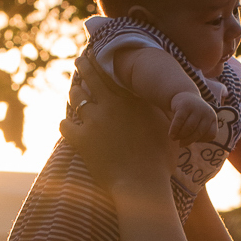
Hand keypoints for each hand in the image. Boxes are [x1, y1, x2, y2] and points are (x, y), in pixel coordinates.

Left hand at [62, 55, 174, 190]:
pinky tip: (67, 126)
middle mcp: (112, 106)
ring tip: (74, 91)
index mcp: (132, 102)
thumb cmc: (161, 162)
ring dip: (75, 94)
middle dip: (85, 65)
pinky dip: (66, 125)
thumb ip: (164, 118)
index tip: (100, 57)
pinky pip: (65, 125)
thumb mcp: (168, 132)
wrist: (143, 184)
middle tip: (80, 59)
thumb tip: (175, 114)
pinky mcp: (81, 139)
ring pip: (77, 98)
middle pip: (92, 77)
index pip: (114, 76)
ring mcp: (95, 121)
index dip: (104, 65)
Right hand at [169, 92, 218, 143]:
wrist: (185, 95)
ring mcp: (196, 108)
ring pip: (189, 128)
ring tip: (175, 139)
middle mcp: (207, 112)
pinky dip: (174, 130)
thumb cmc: (192, 114)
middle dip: (188, 141)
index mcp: (212, 118)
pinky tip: (171, 135)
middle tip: (181, 145)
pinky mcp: (184, 106)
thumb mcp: (199, 122)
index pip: (211, 134)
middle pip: (198, 132)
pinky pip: (179, 121)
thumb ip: (197, 133)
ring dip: (181, 136)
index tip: (194, 140)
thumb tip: (185, 144)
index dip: (202, 140)